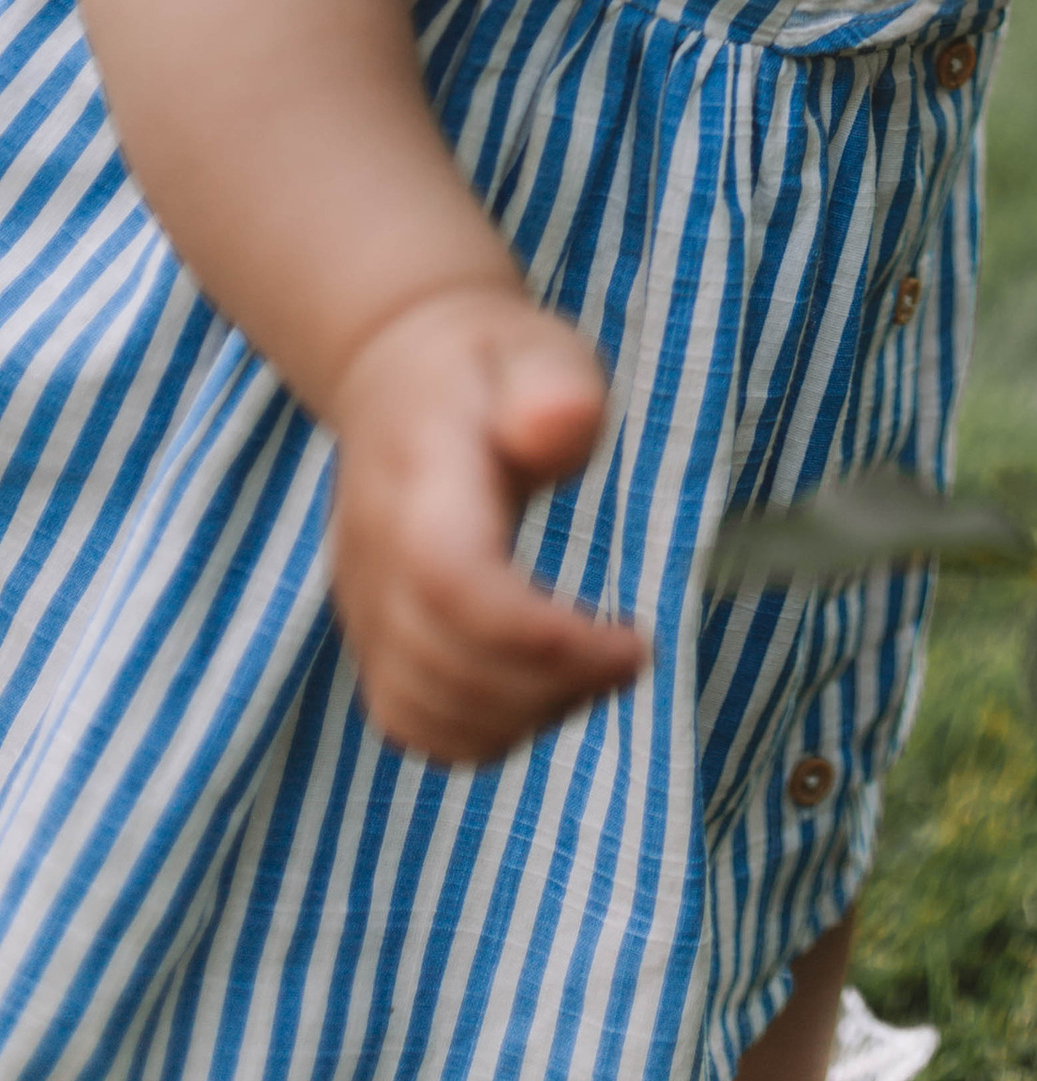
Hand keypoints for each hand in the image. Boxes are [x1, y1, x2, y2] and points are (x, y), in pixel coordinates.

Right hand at [325, 286, 649, 764]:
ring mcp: (362, 609)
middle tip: (627, 656)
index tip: (629, 641)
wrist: (401, 373)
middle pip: (443, 668)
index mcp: (418, 485)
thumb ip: (554, 388)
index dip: (542, 638)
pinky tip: (543, 687)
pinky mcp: (372, 641)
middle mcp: (373, 561)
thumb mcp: (537, 350)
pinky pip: (411, 724)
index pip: (457, 590)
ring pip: (424, 715)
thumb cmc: (489, 367)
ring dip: (521, 715)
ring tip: (591, 669)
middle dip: (552, 685)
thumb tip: (560, 429)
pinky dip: (481, 730)